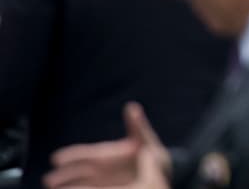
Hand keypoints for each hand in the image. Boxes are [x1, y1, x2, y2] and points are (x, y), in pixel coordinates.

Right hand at [45, 103, 170, 187]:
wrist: (161, 171)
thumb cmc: (152, 153)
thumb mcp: (146, 140)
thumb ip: (138, 126)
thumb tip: (132, 107)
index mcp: (108, 154)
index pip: (86, 154)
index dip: (72, 155)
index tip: (56, 158)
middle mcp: (102, 167)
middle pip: (78, 171)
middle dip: (63, 175)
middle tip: (48, 180)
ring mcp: (103, 180)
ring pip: (80, 184)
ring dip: (67, 186)